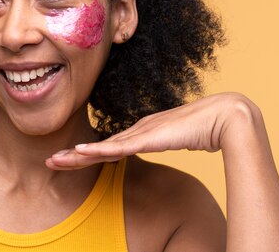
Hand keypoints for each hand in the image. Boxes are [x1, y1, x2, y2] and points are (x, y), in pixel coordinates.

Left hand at [46, 92, 258, 169]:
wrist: (226, 117)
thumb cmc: (209, 128)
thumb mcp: (181, 138)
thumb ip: (170, 141)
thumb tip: (167, 144)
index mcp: (144, 131)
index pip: (110, 145)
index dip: (89, 153)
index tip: (71, 159)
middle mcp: (138, 129)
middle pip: (99, 145)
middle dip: (74, 155)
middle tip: (51, 160)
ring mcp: (142, 132)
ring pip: (102, 147)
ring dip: (77, 155)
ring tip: (55, 161)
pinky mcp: (148, 137)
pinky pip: (118, 147)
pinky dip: (97, 151)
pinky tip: (79, 153)